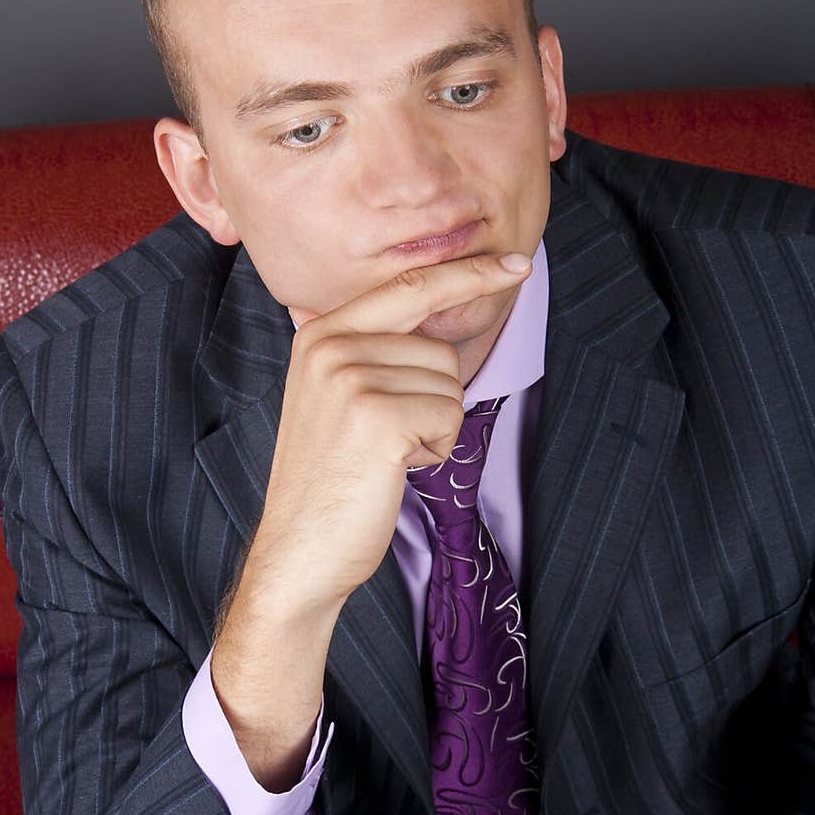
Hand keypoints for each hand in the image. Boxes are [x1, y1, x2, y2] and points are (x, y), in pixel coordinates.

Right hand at [249, 250, 531, 608]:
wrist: (299, 549)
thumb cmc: (331, 479)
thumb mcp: (335, 396)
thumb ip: (369, 349)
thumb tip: (430, 308)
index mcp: (319, 333)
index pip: (408, 287)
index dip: (467, 274)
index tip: (516, 265)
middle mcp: (330, 346)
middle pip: (440, 348)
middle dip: (433, 400)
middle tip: (386, 440)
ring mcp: (350, 379)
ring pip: (449, 384)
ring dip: (433, 428)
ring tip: (383, 456)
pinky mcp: (377, 417)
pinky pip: (449, 416)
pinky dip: (435, 450)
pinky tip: (393, 469)